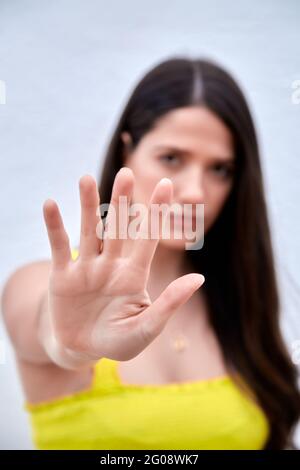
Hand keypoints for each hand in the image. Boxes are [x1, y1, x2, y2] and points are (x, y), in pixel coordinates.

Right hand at [42, 167, 204, 366]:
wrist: (82, 351)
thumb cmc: (118, 341)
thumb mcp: (146, 327)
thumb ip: (170, 303)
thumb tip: (199, 278)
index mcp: (133, 275)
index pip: (147, 239)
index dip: (156, 213)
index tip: (166, 185)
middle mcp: (110, 265)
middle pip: (117, 228)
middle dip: (121, 202)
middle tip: (126, 173)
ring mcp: (86, 268)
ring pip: (89, 231)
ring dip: (87, 205)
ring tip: (86, 178)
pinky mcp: (63, 275)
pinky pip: (59, 246)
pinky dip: (54, 226)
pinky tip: (50, 204)